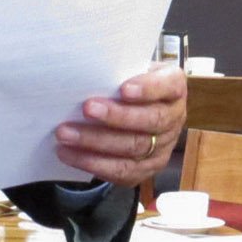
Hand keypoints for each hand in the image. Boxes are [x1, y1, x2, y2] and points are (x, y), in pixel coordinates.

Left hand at [55, 62, 186, 187]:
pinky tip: (70, 154)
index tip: (123, 89)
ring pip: (134, 148)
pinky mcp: (148, 168)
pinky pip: (122, 171)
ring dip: (96, 142)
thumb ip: (117, 72)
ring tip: (66, 134)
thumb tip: (85, 76)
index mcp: (174, 88)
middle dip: (116, 116)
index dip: (148, 89)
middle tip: (87, 109)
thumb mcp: (130, 70)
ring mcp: (163, 146)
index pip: (168, 86)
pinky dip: (93, 163)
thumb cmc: (128, 83)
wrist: (135, 108)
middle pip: (151, 120)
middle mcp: (174, 118)